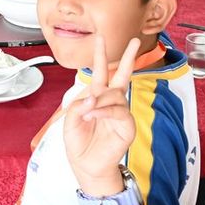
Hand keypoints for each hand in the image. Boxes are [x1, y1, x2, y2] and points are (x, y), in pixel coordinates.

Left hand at [64, 35, 140, 189]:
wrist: (86, 165)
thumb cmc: (79, 143)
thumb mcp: (70, 121)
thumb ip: (78, 105)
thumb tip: (92, 98)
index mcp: (96, 97)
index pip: (100, 72)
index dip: (101, 55)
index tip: (101, 38)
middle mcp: (111, 101)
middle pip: (122, 75)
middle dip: (128, 57)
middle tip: (135, 41)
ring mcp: (121, 112)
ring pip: (114, 95)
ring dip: (99, 101)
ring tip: (87, 112)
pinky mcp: (127, 125)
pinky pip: (117, 111)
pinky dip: (103, 111)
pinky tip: (93, 115)